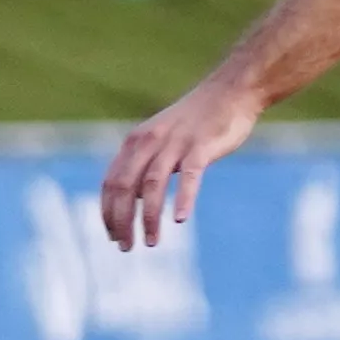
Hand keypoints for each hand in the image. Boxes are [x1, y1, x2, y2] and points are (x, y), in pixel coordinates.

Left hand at [102, 76, 255, 250]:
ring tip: (151, 243)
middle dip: (122, 221)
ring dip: (148, 217)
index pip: (111, 183)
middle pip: (124, 187)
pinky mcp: (201, 147)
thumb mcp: (160, 139)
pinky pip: (189, 176)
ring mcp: (175, 144)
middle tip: (125, 247)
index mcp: (136, 142)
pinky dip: (182, 198)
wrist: (230, 91)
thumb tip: (129, 198)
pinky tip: (179, 219)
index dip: (108, 212)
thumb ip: (143, 164)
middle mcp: (149, 142)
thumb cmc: (195, 121)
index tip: (112, 236)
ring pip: (151, 185)